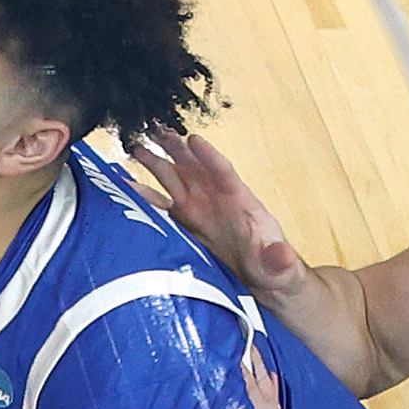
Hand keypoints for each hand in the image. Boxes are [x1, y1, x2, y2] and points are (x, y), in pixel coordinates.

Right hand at [141, 130, 308, 306]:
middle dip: (174, 148)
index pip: (223, 173)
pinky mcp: (184, 224)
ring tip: (136, 147)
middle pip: (191, 166)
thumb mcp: (280, 268)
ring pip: (173, 178)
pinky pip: (161, 205)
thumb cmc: (274, 270)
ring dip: (156, 162)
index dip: (209, 157)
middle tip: (154, 129)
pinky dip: (144, 195)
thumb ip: (279, 260)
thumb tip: (282, 255)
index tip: (194, 140)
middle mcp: (214, 199)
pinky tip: (126, 186)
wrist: (262, 279)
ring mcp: (197, 209)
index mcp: (239, 202)